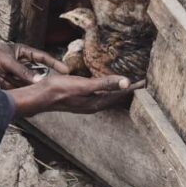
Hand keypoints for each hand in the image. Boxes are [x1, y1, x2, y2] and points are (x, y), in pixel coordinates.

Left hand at [0, 42, 68, 87]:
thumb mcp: (8, 62)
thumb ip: (24, 72)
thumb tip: (40, 81)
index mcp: (22, 51)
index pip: (43, 57)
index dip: (55, 64)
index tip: (67, 71)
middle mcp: (19, 60)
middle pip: (34, 72)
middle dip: (33, 79)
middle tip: (38, 85)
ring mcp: (12, 70)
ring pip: (24, 81)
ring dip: (18, 83)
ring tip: (7, 80)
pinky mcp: (5, 79)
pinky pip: (14, 86)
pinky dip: (10, 86)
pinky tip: (1, 82)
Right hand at [7, 73, 140, 116]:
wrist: (39, 96)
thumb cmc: (58, 90)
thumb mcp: (83, 85)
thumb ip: (105, 84)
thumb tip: (126, 83)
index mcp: (97, 103)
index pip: (120, 94)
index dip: (133, 88)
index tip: (146, 81)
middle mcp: (93, 105)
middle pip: (116, 97)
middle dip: (128, 91)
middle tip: (141, 83)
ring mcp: (86, 103)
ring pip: (108, 96)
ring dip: (118, 90)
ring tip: (127, 85)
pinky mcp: (79, 98)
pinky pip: (99, 93)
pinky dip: (107, 88)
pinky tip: (104, 85)